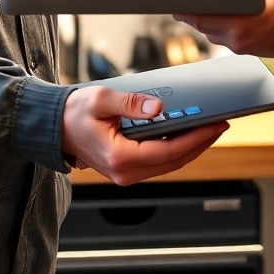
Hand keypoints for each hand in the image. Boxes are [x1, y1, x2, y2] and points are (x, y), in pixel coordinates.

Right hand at [61, 86, 227, 185]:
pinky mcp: (125, 168)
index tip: (214, 125)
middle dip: (200, 143)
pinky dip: (176, 150)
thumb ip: (131, 103)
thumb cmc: (73, 113)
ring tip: (208, 130)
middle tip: (220, 126)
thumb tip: (157, 108)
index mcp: (120, 157)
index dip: (196, 138)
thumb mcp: (101, 99)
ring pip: (168, 164)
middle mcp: (124, 172)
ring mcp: (125, 173)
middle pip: (174, 161)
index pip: (169, 151)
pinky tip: (185, 136)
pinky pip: (158, 162)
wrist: (54, 127)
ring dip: (191, 148)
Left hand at [174, 0, 273, 56]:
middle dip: (191, 13)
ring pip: (210, 33)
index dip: (186, 9)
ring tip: (193, 6)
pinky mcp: (246, 49)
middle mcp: (238, 38)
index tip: (175, 2)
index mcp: (242, 23)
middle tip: (179, 0)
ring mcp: (241, 46)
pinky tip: (213, 16)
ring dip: (202, 20)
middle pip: (203, 26)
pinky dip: (215, 27)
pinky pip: (222, 38)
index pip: (203, 17)